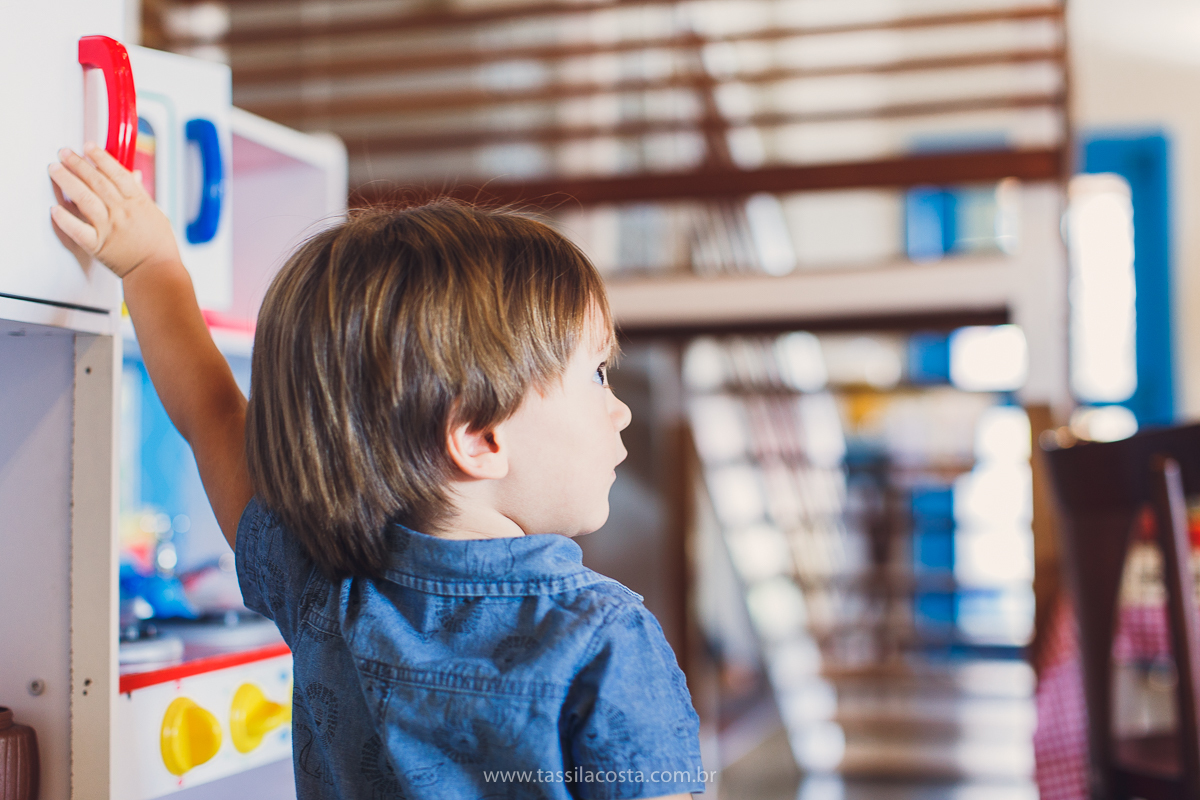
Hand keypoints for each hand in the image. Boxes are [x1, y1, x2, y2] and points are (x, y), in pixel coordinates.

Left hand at [48, 144, 178, 277]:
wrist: (157, 272)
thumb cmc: (160, 247)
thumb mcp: (156, 215)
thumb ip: (141, 194)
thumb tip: (132, 176)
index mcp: (137, 203)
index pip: (117, 173)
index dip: (101, 157)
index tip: (89, 147)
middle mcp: (122, 212)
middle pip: (96, 181)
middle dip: (78, 163)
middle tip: (64, 153)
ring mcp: (109, 228)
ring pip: (84, 198)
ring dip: (67, 181)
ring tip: (55, 169)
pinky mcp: (98, 245)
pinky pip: (77, 230)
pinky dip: (65, 219)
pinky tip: (55, 208)